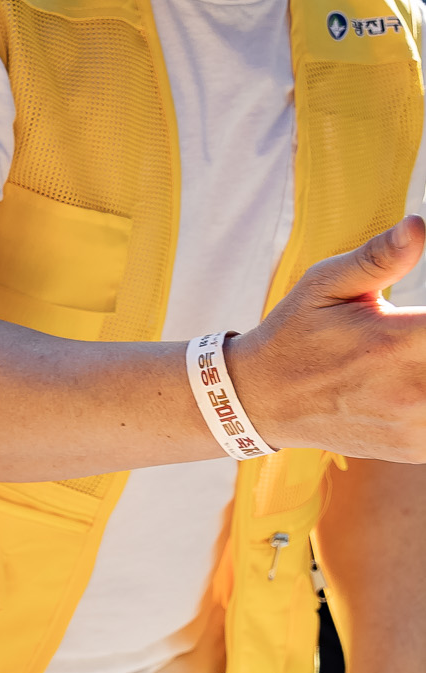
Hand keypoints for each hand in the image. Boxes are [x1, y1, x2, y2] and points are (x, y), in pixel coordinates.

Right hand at [231, 216, 425, 459]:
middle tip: (419, 336)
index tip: (424, 320)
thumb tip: (419, 225)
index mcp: (397, 342)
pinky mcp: (417, 448)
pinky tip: (415, 384)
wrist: (263, 402)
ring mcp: (417, 425)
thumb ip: (380, 257)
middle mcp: (413, 389)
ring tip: (415, 354)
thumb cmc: (297, 334)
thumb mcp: (325, 285)